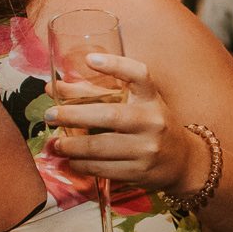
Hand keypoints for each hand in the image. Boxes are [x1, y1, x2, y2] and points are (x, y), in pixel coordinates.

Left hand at [45, 53, 201, 195]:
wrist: (183, 161)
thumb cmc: (151, 127)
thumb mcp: (133, 105)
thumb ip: (95, 94)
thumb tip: (54, 88)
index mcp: (151, 99)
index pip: (139, 75)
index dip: (116, 65)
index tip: (91, 59)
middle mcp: (152, 121)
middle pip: (109, 115)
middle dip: (73, 115)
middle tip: (50, 115)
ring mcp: (148, 148)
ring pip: (101, 146)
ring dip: (72, 146)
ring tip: (55, 144)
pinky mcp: (140, 172)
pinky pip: (104, 168)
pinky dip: (82, 165)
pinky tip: (71, 160)